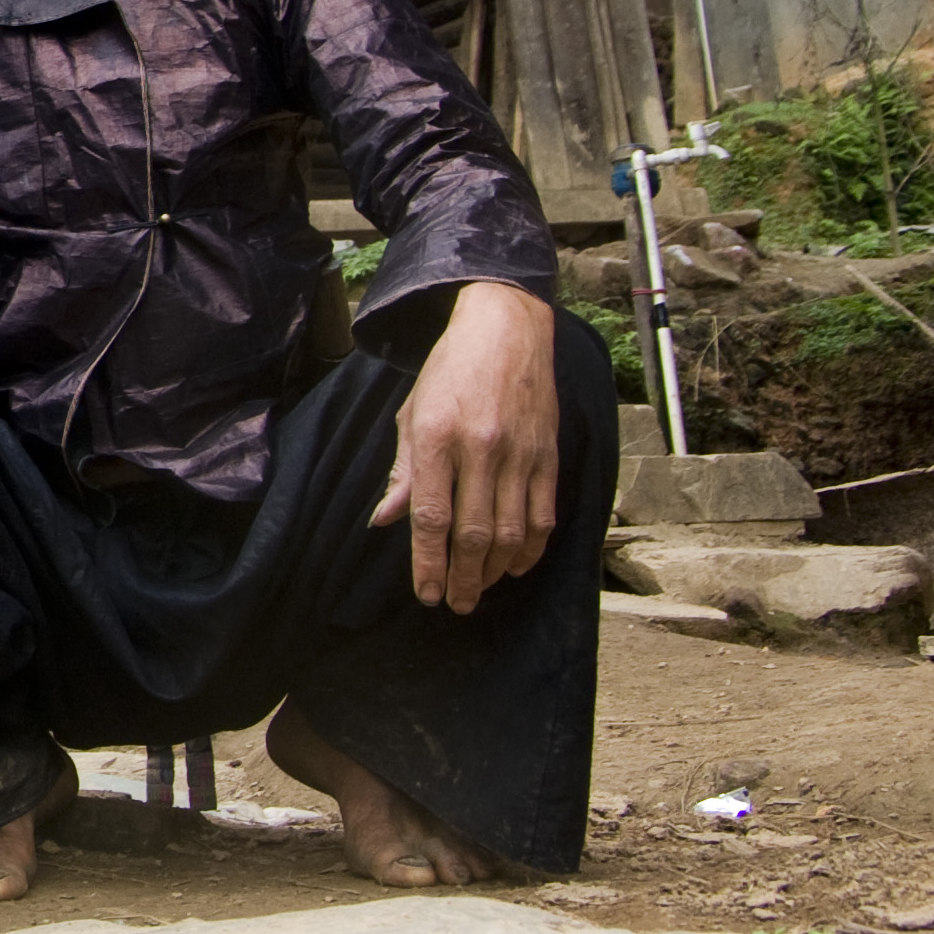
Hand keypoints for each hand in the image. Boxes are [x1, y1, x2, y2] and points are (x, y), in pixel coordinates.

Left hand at [374, 280, 562, 612]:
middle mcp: (479, 448)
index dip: (427, 563)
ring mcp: (519, 453)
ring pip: (512, 532)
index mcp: (436, 437)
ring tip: (480, 590)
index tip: (426, 594)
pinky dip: (531, 549)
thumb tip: (385, 521)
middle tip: (456, 605)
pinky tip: (517, 566)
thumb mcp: (412, 413)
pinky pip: (544, 516)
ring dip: (496, 571)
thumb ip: (403, 471)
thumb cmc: (449, 370)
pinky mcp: (548, 455)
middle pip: (473, 533)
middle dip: (462, 578)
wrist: (506, 329)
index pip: (430, 517)